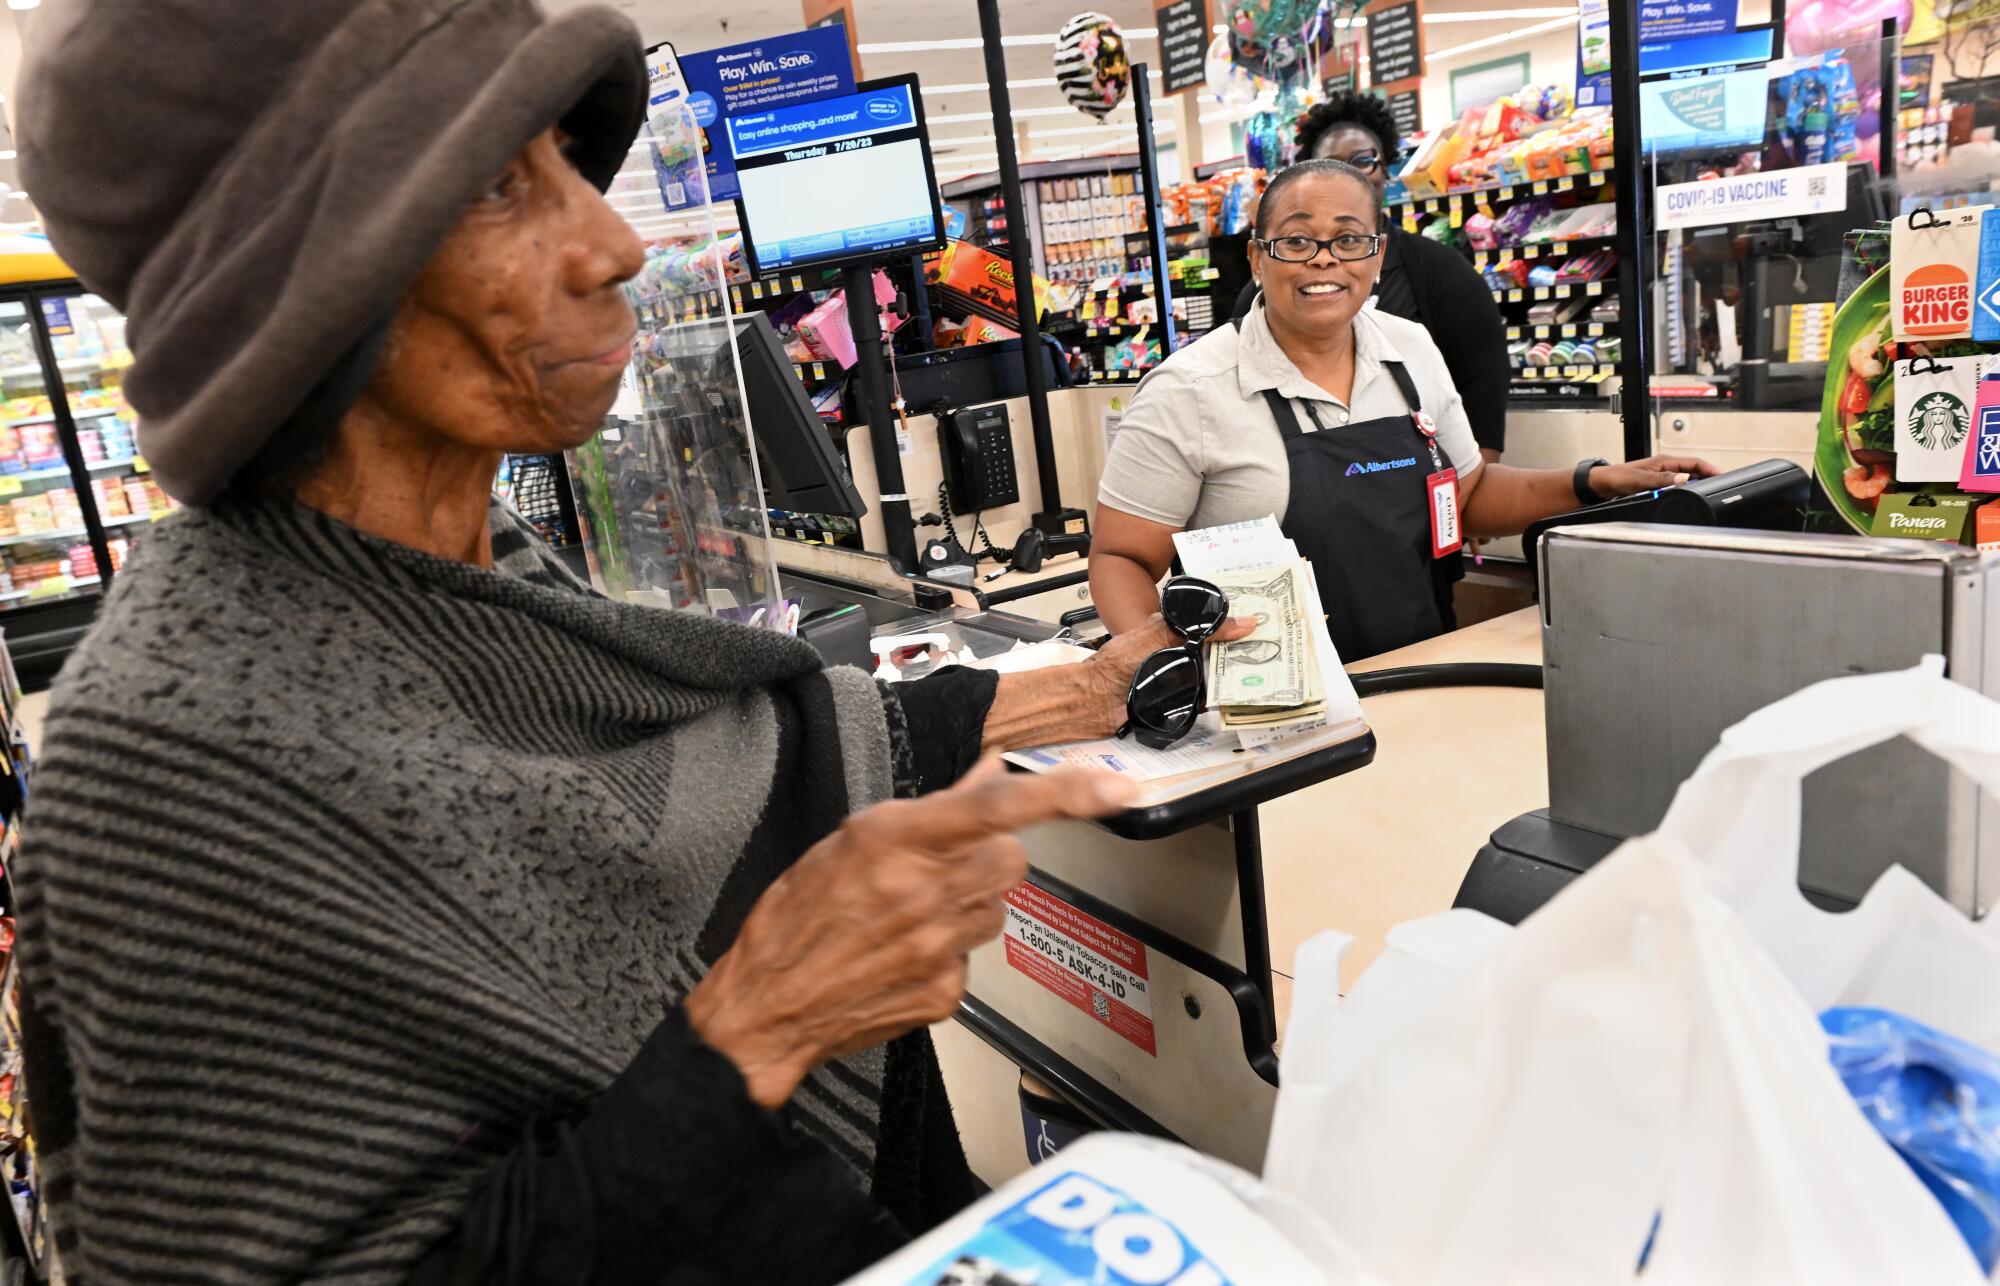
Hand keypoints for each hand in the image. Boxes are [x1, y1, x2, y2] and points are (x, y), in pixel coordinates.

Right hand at [685, 760, 1139, 1109]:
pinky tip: (904, 953)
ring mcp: (940, 948)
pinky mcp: (946, 992)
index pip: (997, 807)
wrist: (766, 1008)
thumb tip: (988, 770)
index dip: (1064, 794)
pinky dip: (949, 949)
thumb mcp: (850, 840)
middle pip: (1012, 858)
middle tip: (945, 862)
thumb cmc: (794, 919)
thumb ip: (930, 810)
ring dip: (967, 902)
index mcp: (894, 841)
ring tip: (909, 914)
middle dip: (991, 853)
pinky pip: (972, 956)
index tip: (1114, 787)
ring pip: (996, 907)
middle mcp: (924, 892)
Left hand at [1078, 613, 1257, 737]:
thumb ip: (1197, 630)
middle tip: (1266, 652)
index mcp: (1169, 631)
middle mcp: (1175, 653)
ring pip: (1210, 676)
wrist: (1093, 700)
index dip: (1230, 626)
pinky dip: (1214, 700)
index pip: (1207, 625)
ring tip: (1258, 675)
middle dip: (1235, 653)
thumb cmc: (1118, 663)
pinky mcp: (1176, 702)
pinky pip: (1200, 700)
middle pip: (1213, 652)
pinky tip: (1232, 698)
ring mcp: (1176, 678)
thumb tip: (1240, 622)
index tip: (1259, 626)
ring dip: (1228, 678)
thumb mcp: (1159, 636)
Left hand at [1588, 454, 1718, 499]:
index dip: (1710, 468)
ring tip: (1711, 490)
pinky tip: (1690, 494)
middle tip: (1722, 485)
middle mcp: (1665, 466)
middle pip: (1694, 469)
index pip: (1694, 462)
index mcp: (1665, 461)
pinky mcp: (1657, 482)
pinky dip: (1687, 487)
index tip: (1722, 475)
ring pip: (1687, 477)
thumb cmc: (1618, 478)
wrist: (1602, 483)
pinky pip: (1678, 484)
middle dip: (1708, 476)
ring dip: (1698, 482)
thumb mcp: (1641, 480)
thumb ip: (1662, 480)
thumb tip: (1684, 479)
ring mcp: (1662, 474)